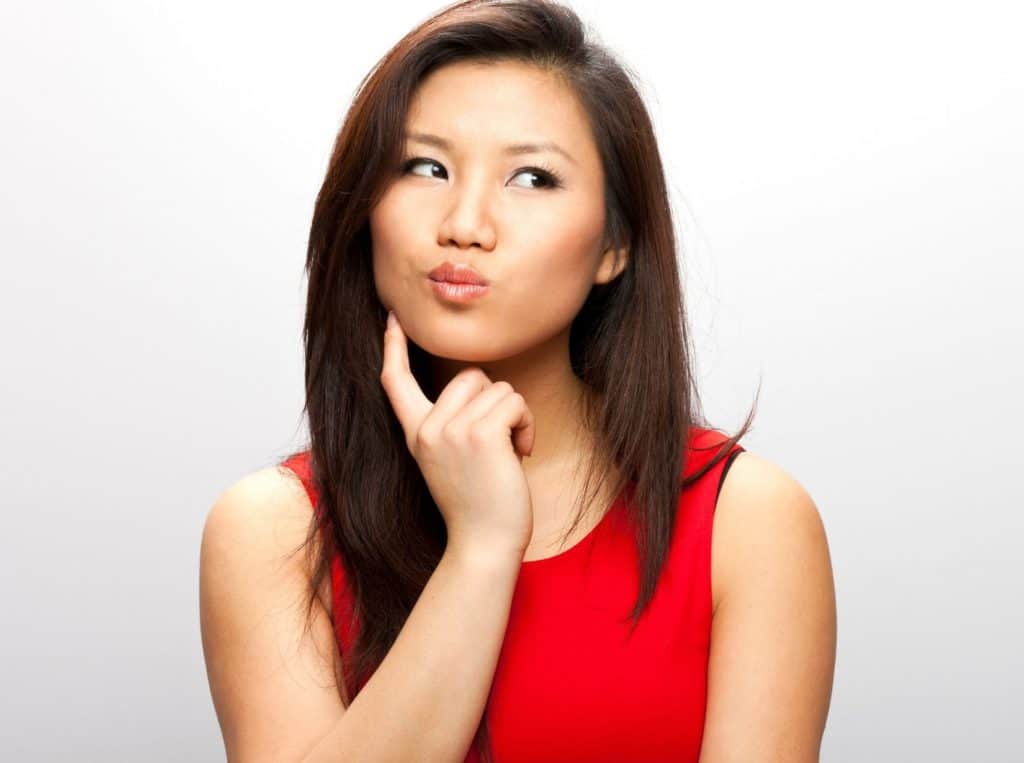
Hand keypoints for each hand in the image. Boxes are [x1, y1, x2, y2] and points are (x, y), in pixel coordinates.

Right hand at [379, 310, 535, 557]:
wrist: (483, 545)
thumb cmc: (478, 506)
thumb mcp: (450, 461)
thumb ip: (452, 425)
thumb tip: (478, 385)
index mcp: (416, 434)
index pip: (395, 381)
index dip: (394, 347)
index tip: (393, 318)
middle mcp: (427, 428)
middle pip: (469, 375)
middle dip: (495, 401)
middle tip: (500, 442)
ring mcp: (451, 430)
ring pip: (498, 388)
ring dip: (515, 417)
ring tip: (510, 453)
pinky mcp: (480, 435)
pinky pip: (514, 402)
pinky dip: (526, 424)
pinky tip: (521, 453)